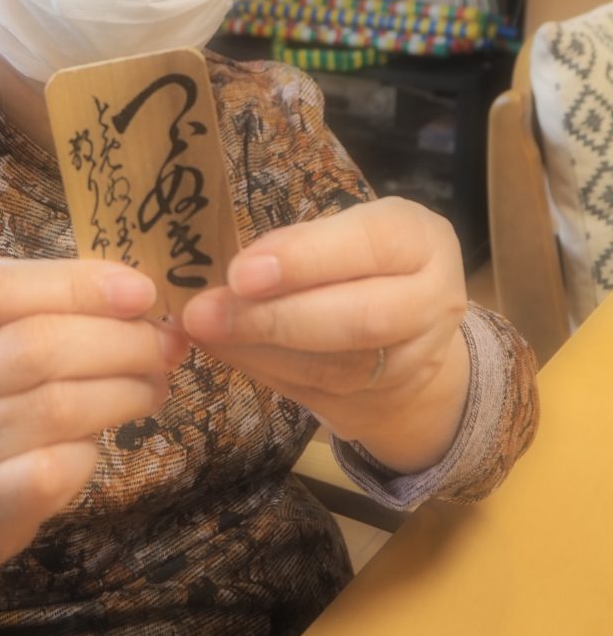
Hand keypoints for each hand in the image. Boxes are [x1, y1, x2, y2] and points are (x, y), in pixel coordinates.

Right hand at [0, 258, 188, 572]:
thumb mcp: (3, 340)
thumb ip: (58, 310)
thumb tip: (142, 297)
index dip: (76, 284)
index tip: (142, 291)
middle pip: (36, 345)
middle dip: (120, 340)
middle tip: (166, 345)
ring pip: (57, 406)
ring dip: (126, 390)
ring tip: (156, 384)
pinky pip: (56, 466)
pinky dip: (95, 447)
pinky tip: (110, 434)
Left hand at [180, 197, 470, 472]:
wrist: (407, 332)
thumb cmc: (358, 260)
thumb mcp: (342, 230)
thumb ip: (298, 243)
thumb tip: (226, 267)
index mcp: (421, 240)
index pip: (370, 244)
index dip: (305, 258)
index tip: (242, 271)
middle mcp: (431, 302)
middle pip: (359, 318)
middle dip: (274, 316)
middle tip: (205, 312)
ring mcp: (411, 363)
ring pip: (335, 367)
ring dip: (258, 349)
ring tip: (204, 329)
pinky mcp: (378, 404)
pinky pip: (314, 393)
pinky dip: (261, 369)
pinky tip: (223, 349)